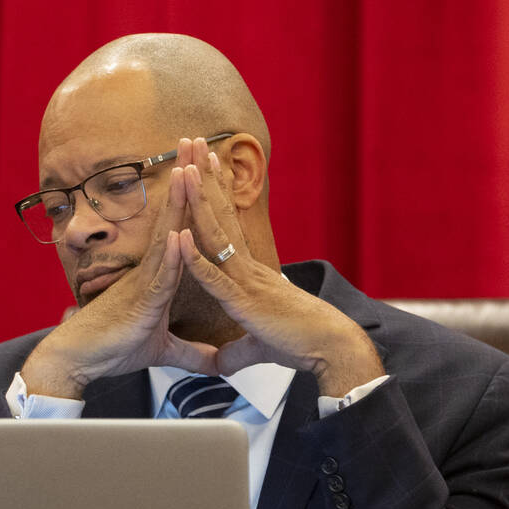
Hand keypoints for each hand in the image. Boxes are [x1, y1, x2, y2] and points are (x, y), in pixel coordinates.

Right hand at [21, 143, 217, 398]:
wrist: (79, 361)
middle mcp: (152, 269)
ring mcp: (145, 281)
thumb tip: (213, 362)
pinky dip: (170, 256)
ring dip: (178, 203)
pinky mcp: (140, 302)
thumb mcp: (162, 351)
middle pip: (174, 217)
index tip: (206, 167)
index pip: (182, 228)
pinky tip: (179, 234)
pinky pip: (159, 276)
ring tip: (188, 168)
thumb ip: (189, 352)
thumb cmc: (113, 349)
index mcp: (160, 275)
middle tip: (195, 140)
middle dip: (187, 180)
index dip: (195, 199)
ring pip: (166, 235)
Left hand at [176, 138, 384, 396]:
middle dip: (204, 179)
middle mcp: (247, 268)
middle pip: (221, 214)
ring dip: (198, 203)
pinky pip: (214, 278)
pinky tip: (179, 238)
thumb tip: (222, 365)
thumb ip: (237, 352)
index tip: (203, 164)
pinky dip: (195, 259)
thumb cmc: (299, 343)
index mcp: (250, 271)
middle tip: (191, 144)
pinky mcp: (243, 303)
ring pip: (216, 236)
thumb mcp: (258, 348)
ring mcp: (245, 281)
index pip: (228, 223)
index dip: (215, 193)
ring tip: (183, 171)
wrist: (329, 350)